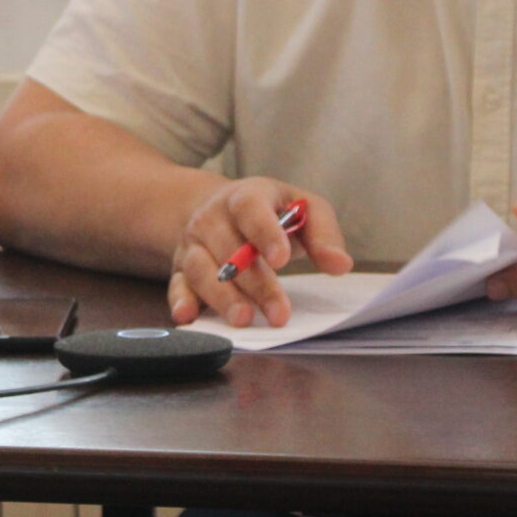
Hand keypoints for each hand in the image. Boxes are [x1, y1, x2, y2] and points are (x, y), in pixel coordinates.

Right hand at [166, 178, 351, 327]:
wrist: (220, 208)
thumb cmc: (272, 212)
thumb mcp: (304, 209)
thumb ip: (324, 235)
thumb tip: (340, 264)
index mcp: (245, 196)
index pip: (250, 209)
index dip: (264, 233)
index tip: (282, 260)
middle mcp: (212, 218)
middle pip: (228, 248)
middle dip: (255, 283)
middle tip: (279, 314)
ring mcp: (193, 243)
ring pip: (201, 269)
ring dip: (221, 296)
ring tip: (243, 320)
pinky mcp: (180, 268)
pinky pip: (176, 285)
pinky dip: (180, 301)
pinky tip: (189, 317)